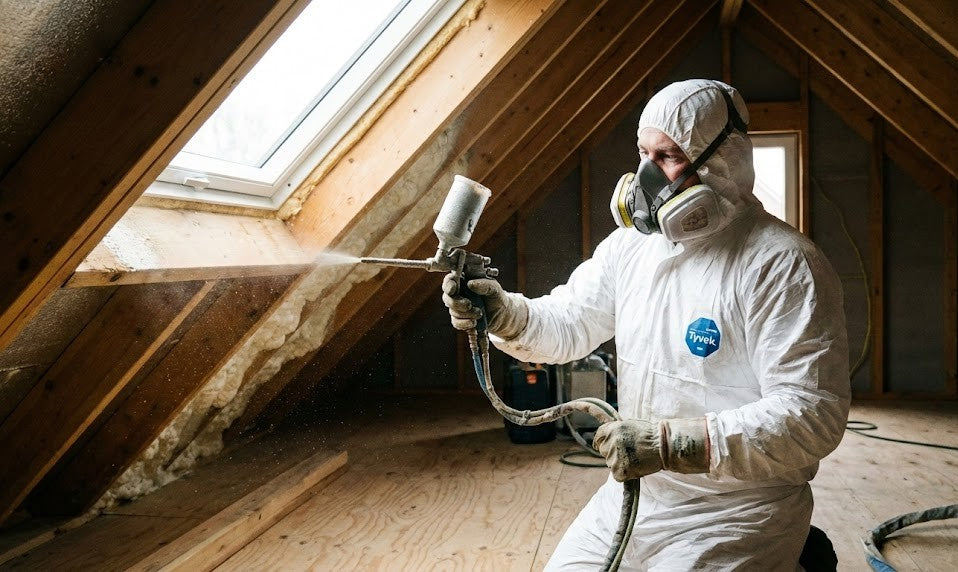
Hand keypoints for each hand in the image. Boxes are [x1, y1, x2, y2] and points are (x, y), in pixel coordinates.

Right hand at [441, 273, 527, 338]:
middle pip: (447, 298)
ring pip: (452, 311)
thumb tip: (470, 284)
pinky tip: (474, 323)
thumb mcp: (495, 289)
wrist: (502, 315)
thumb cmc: (496, 297)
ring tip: (480, 314)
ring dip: (466, 314)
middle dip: (457, 303)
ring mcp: (458, 307)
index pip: (450, 280)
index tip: (453, 288)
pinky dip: (465, 324)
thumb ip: (485, 284)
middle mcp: (458, 294)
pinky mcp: (460, 319)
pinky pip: (456, 322)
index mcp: (464, 282)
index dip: (448, 284)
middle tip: (469, 305)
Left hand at [594, 417, 709, 480]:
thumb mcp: (629, 425)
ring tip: (636, 459)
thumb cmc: (650, 434)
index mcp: (612, 429)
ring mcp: (615, 457)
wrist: (664, 446)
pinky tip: (636, 467)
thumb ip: (615, 430)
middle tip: (629, 452)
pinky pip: (617, 475)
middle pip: (603, 451)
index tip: (604, 445)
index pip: (598, 438)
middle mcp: (611, 442)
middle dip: (613, 452)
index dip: (601, 442)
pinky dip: (625, 474)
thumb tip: (605, 435)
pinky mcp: (620, 471)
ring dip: (620, 463)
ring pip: (611, 464)